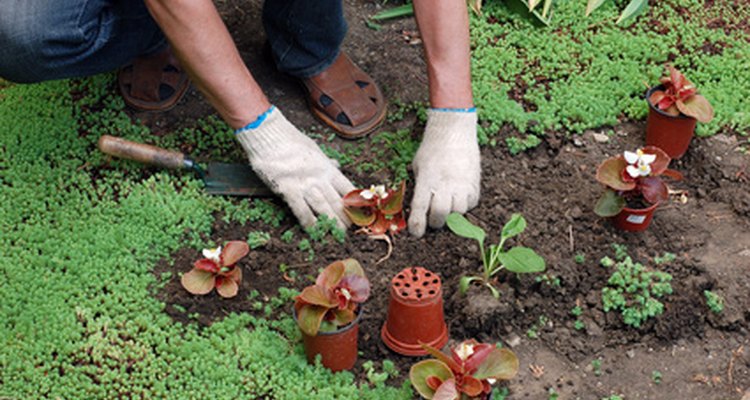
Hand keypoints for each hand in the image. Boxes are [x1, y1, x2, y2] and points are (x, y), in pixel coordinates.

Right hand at [236, 107, 353, 227]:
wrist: (268, 133)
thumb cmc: (290, 140)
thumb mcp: (314, 148)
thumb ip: (326, 161)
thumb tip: (336, 165)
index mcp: (327, 167)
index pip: (347, 188)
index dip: (354, 203)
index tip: (359, 213)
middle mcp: (319, 177)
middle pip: (337, 201)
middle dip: (345, 218)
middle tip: (350, 230)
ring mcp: (304, 184)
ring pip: (323, 208)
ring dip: (331, 223)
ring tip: (337, 235)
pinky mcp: (288, 189)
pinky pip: (301, 210)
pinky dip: (309, 222)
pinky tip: (314, 231)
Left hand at [408, 109, 480, 236]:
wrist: (454, 130)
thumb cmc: (432, 148)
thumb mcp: (418, 166)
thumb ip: (420, 187)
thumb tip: (420, 209)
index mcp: (427, 178)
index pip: (420, 208)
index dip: (417, 224)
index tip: (416, 234)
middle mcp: (445, 183)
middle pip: (441, 214)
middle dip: (436, 222)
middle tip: (434, 220)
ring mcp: (462, 183)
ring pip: (458, 212)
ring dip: (451, 214)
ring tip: (448, 206)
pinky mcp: (475, 182)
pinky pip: (471, 203)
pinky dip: (464, 205)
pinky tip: (459, 198)